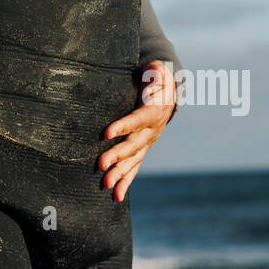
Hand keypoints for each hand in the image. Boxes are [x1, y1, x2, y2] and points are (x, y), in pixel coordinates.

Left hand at [97, 60, 176, 200]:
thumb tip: (152, 74)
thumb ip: (154, 72)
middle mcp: (152, 131)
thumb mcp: (157, 71)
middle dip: (117, 155)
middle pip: (134, 145)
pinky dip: (126, 182)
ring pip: (134, 161)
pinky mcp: (143, 150)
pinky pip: (135, 168)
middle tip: (101, 165)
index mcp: (154, 112)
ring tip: (106, 185)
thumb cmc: (156, 80)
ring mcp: (147, 143)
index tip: (106, 132)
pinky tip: (116, 196)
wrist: (167, 96)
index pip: (137, 119)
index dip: (123, 126)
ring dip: (120, 174)